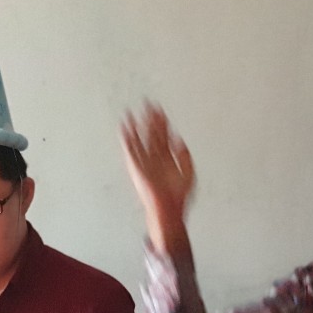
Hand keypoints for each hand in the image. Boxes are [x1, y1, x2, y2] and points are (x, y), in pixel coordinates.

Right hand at [120, 102, 194, 253]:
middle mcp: (154, 158)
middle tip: (147, 103)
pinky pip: (131, 150)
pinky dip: (127, 139)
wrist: (167, 209)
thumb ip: (184, 156)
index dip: (162, 122)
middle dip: (149, 119)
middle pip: (151, 134)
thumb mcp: (188, 174)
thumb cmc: (177, 197)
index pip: (163, 135)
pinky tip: (124, 128)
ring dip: (135, 126)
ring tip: (129, 112)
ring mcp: (145, 162)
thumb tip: (179, 140)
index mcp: (166, 159)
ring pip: (140, 139)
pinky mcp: (137, 166)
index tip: (159, 109)